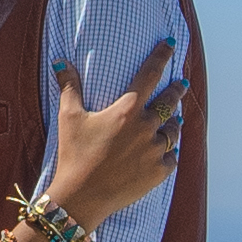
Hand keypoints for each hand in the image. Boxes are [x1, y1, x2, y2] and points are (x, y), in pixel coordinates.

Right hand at [43, 36, 189, 231]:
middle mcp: (146, 127)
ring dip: (174, 123)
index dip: (161, 56)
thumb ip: (69, 87)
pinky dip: (170, 152)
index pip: (150, 75)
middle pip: (169, 102)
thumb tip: (60, 62)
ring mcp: (155, 151)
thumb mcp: (69, 118)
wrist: (82, 197)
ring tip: (175, 120)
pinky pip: (173, 157)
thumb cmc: (74, 155)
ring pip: (174, 130)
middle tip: (181, 85)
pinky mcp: (159, 172)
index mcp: (127, 110)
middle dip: (176, 91)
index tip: (171, 45)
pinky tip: (168, 150)